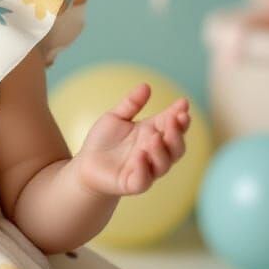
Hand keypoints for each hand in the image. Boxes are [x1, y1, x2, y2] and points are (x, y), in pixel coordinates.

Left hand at [71, 83, 189, 196]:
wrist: (86, 164)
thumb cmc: (104, 141)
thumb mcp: (116, 117)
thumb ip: (131, 103)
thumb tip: (146, 85)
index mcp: (153, 134)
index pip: (172, 125)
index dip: (179, 115)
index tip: (183, 102)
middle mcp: (154, 153)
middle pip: (175, 146)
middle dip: (177, 133)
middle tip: (175, 118)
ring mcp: (146, 169)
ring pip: (163, 163)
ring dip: (162, 150)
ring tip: (155, 136)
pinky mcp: (133, 184)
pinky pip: (143, 179)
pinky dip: (144, 168)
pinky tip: (141, 155)